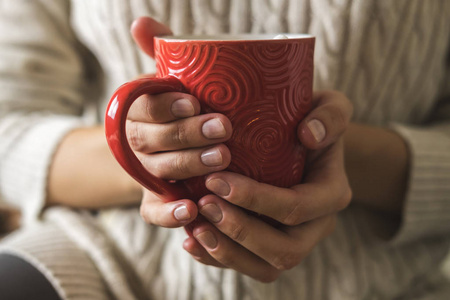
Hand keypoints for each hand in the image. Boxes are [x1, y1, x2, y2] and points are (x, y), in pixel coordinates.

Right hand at [129, 17, 232, 226]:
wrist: (167, 145)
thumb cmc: (177, 106)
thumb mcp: (167, 77)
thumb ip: (158, 50)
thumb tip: (140, 21)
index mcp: (139, 111)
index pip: (145, 107)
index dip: (166, 106)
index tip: (193, 101)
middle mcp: (138, 143)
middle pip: (154, 140)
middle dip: (187, 135)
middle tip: (223, 129)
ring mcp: (146, 173)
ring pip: (159, 170)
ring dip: (188, 166)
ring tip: (221, 160)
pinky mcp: (155, 200)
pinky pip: (153, 212)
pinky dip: (169, 214)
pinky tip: (192, 211)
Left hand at [182, 91, 352, 281]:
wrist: (303, 143)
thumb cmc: (311, 121)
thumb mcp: (330, 106)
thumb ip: (330, 115)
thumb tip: (308, 135)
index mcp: (332, 194)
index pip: (296, 207)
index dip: (257, 200)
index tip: (217, 180)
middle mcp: (318, 225)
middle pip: (285, 249)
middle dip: (241, 231)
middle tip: (205, 205)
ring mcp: (297, 241)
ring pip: (267, 268)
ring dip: (228, 252)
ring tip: (195, 228)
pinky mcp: (274, 247)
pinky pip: (251, 267)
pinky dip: (220, 259)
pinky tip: (192, 240)